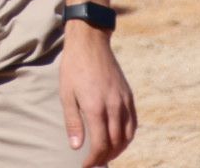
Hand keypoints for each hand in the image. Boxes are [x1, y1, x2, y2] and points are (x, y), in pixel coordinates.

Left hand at [59, 26, 136, 164]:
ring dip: (119, 149)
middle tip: (95, 162)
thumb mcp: (66, 94)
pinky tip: (119, 139)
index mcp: (96, 108)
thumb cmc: (74, 68)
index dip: (94, 159)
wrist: (90, 43)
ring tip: (107, 155)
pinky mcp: (128, 95)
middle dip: (106, 157)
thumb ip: (73, 122)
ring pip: (128, 135)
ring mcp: (124, 101)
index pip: (100, 144)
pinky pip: (133, 122)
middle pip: (115, 143)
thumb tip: (76, 146)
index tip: (86, 165)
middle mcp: (114, 106)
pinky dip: (128, 136)